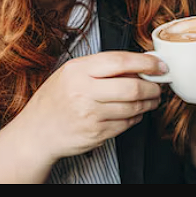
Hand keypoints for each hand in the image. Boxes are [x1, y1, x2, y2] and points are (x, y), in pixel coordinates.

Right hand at [17, 51, 164, 162]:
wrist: (35, 133)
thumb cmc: (56, 99)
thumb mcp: (72, 73)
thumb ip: (103, 66)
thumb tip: (142, 62)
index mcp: (78, 71)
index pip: (120, 61)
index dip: (146, 63)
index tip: (160, 65)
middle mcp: (83, 92)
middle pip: (132, 87)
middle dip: (153, 87)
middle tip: (159, 86)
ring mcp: (89, 115)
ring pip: (133, 107)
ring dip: (148, 103)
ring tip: (151, 99)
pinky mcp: (95, 134)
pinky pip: (126, 124)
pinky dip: (136, 117)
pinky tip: (134, 112)